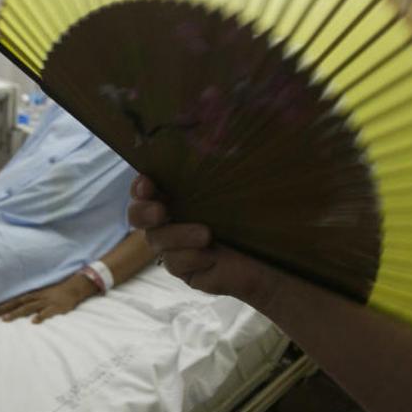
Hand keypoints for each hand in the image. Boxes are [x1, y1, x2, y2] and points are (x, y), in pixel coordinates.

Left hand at [0, 272, 98, 322]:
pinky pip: (47, 312)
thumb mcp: (43, 294)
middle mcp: (38, 297)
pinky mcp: (57, 308)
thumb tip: (18, 308)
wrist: (74, 287)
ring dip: (16, 313)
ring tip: (5, 319)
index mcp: (34, 294)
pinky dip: (40, 316)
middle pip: (18, 303)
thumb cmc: (57, 292)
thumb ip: (32, 301)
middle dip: (4, 309)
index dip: (2, 306)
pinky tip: (34, 322)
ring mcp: (46, 302)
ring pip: (28, 308)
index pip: (15, 300)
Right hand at [127, 175, 282, 307]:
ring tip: (206, 235)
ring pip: (157, 240)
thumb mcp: (237, 188)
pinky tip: (212, 257)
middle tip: (160, 212)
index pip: (146, 187)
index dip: (140, 186)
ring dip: (179, 236)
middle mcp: (170, 219)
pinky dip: (192, 257)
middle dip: (144, 212)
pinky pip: (174, 263)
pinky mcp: (183, 269)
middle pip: (137, 215)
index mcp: (178, 194)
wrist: (273, 256)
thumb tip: (205, 142)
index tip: (147, 183)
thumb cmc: (257, 215)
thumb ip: (216, 171)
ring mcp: (174, 246)